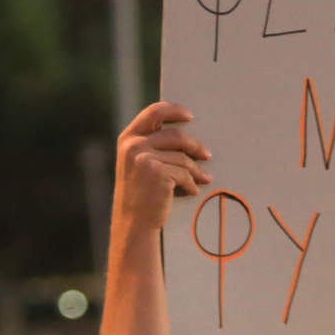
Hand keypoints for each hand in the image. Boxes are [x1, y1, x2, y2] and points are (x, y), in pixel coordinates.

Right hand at [113, 102, 212, 231]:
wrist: (133, 223)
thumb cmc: (139, 194)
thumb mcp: (136, 164)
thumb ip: (151, 146)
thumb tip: (185, 137)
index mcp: (127, 138)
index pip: (153, 112)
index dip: (174, 110)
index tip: (190, 116)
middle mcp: (133, 145)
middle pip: (176, 135)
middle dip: (195, 145)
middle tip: (207, 155)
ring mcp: (143, 158)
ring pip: (183, 157)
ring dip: (196, 170)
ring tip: (204, 178)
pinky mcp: (157, 172)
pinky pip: (185, 173)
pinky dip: (192, 183)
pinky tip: (193, 191)